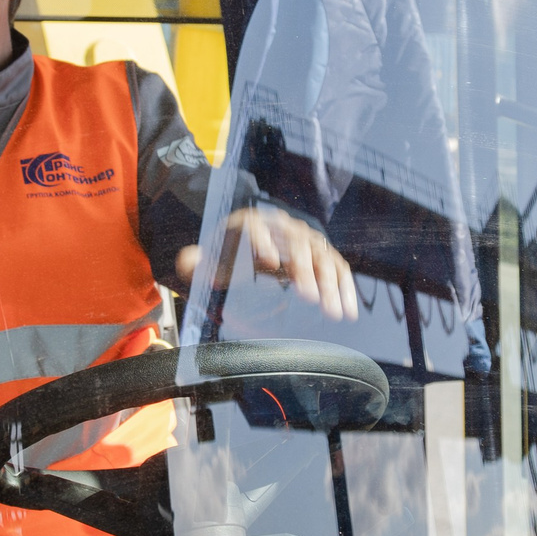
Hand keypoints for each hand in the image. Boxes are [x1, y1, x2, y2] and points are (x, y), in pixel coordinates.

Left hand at [175, 206, 359, 321]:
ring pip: (322, 257)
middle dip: (305, 270)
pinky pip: (337, 268)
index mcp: (252, 223)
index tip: (269, 263)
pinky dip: (345, 287)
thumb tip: (188, 262)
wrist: (248, 243)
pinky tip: (348, 310)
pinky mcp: (320, 254)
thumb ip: (195, 262)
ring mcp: (305, 239)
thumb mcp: (209, 257)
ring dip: (331, 284)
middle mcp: (283, 226)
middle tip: (309, 297)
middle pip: (297, 243)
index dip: (264, 243)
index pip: (258, 229)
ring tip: (334, 312)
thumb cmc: (228, 253)